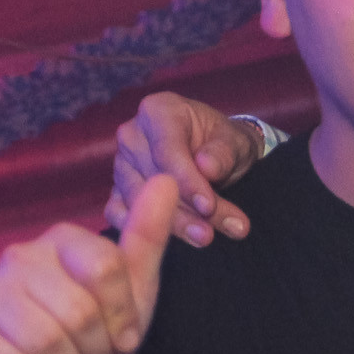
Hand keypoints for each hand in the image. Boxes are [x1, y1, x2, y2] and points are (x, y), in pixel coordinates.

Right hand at [0, 176, 177, 353]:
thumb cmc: (94, 339)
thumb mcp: (135, 292)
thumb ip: (148, 237)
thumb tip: (166, 179)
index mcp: (62, 239)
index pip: (106, 267)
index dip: (123, 315)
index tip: (122, 336)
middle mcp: (18, 255)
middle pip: (79, 311)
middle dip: (96, 350)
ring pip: (46, 342)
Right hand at [105, 93, 262, 245]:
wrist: (217, 156)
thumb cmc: (224, 145)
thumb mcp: (235, 143)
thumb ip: (223, 153)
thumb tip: (206, 166)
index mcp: (159, 111)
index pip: (167, 151)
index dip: (187, 181)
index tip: (208, 206)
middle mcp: (132, 135)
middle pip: (153, 179)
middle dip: (186, 210)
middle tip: (212, 233)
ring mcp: (121, 164)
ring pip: (138, 201)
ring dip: (173, 224)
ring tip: (205, 238)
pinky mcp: (117, 190)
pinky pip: (119, 213)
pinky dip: (140, 230)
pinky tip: (165, 242)